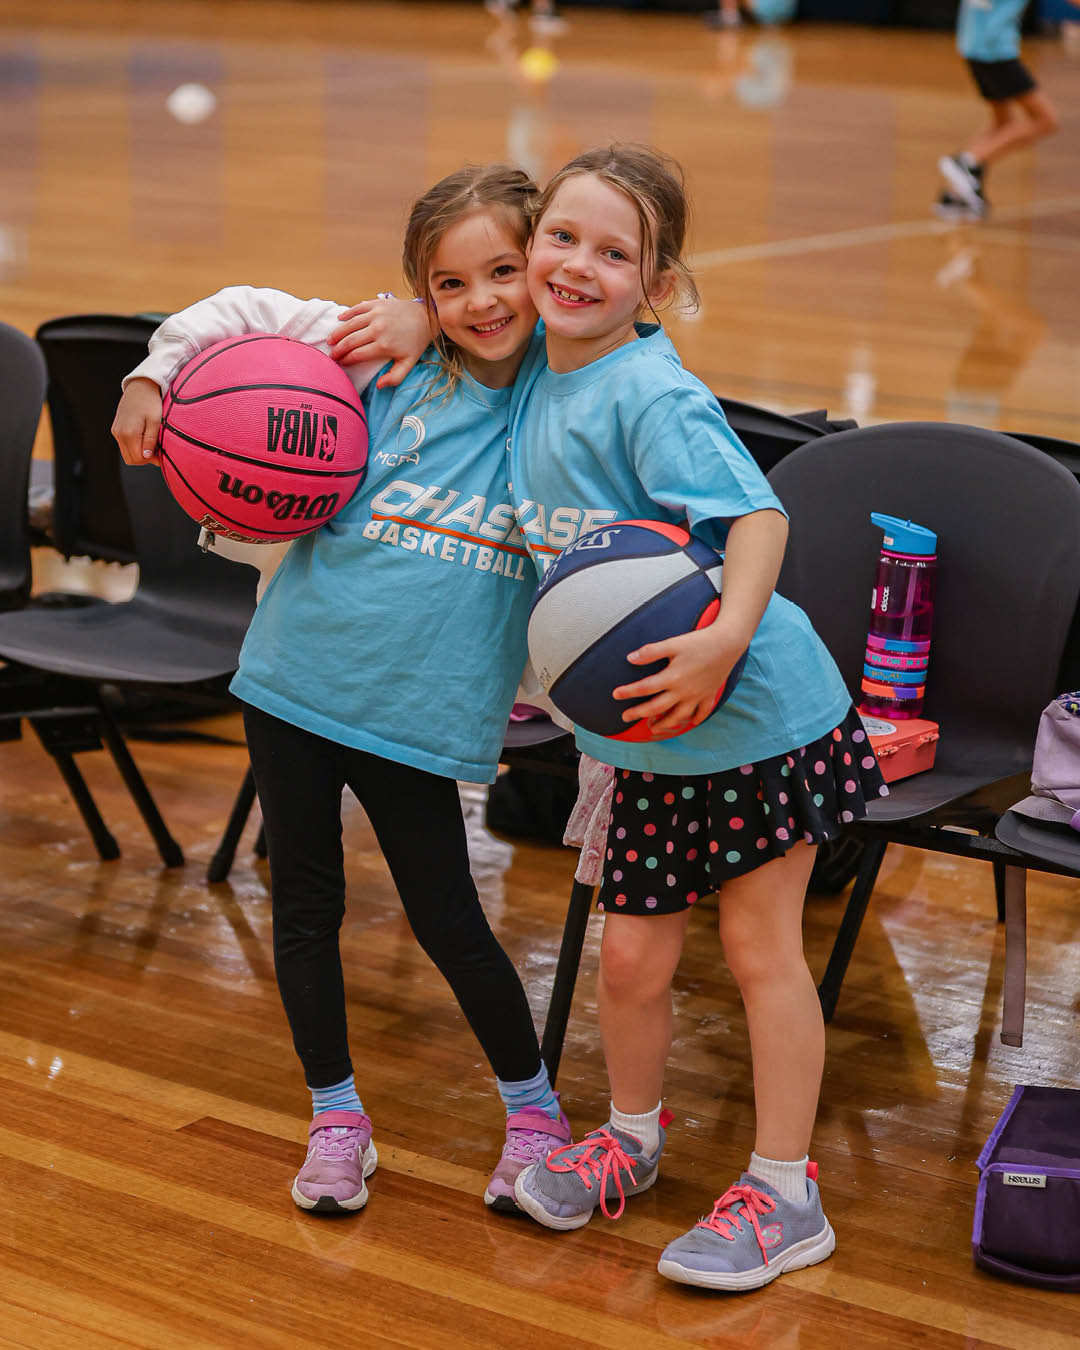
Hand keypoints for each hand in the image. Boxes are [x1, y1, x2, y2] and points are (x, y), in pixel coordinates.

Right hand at [111, 378, 162, 464]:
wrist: (140, 387)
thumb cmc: (150, 402)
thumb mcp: (155, 421)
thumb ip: (150, 440)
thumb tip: (146, 456)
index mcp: (129, 433)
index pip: (138, 458)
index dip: (151, 460)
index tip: (162, 456)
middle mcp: (119, 434)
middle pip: (131, 459)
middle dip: (145, 459)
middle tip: (158, 452)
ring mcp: (116, 431)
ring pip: (127, 453)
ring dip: (140, 454)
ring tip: (153, 445)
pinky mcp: (116, 429)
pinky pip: (125, 445)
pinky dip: (135, 447)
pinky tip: (145, 439)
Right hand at [328, 297, 433, 387]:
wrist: (426, 317)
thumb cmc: (415, 342)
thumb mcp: (409, 363)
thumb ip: (395, 377)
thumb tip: (379, 386)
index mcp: (384, 345)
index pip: (358, 355)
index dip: (346, 361)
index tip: (340, 364)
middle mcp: (378, 329)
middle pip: (350, 341)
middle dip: (338, 350)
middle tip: (330, 356)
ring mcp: (376, 314)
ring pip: (350, 324)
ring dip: (338, 333)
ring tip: (330, 341)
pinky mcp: (376, 303)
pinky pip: (357, 308)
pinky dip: (347, 314)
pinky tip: (339, 319)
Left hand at [613, 621, 745, 734]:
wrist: (729, 642)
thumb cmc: (699, 641)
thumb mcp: (673, 643)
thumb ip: (650, 652)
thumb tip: (630, 658)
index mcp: (672, 677)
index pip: (645, 688)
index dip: (628, 692)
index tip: (615, 695)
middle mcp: (684, 691)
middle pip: (657, 707)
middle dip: (639, 714)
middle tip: (626, 717)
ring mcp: (697, 695)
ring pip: (678, 716)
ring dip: (664, 723)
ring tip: (653, 728)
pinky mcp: (709, 695)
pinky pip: (701, 713)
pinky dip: (694, 720)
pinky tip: (687, 722)